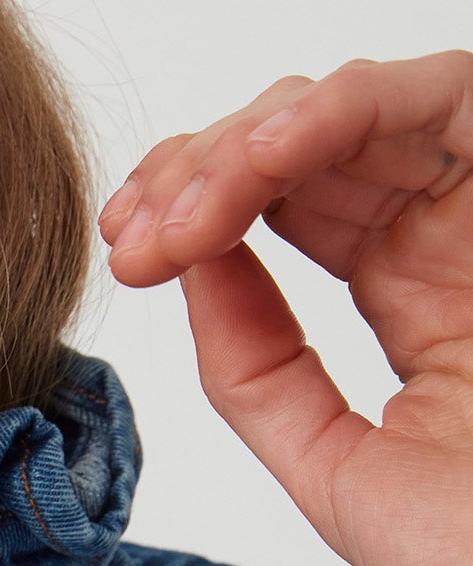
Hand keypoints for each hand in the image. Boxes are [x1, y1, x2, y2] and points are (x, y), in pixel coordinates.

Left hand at [99, 52, 472, 565]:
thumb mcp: (335, 469)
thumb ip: (258, 375)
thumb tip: (189, 269)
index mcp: (417, 300)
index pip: (290, 208)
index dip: (195, 207)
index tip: (125, 250)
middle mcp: (456, 238)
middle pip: (309, 146)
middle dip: (200, 171)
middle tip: (136, 235)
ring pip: (359, 109)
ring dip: (249, 142)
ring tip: (186, 213)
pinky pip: (445, 96)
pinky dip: (342, 108)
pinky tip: (265, 159)